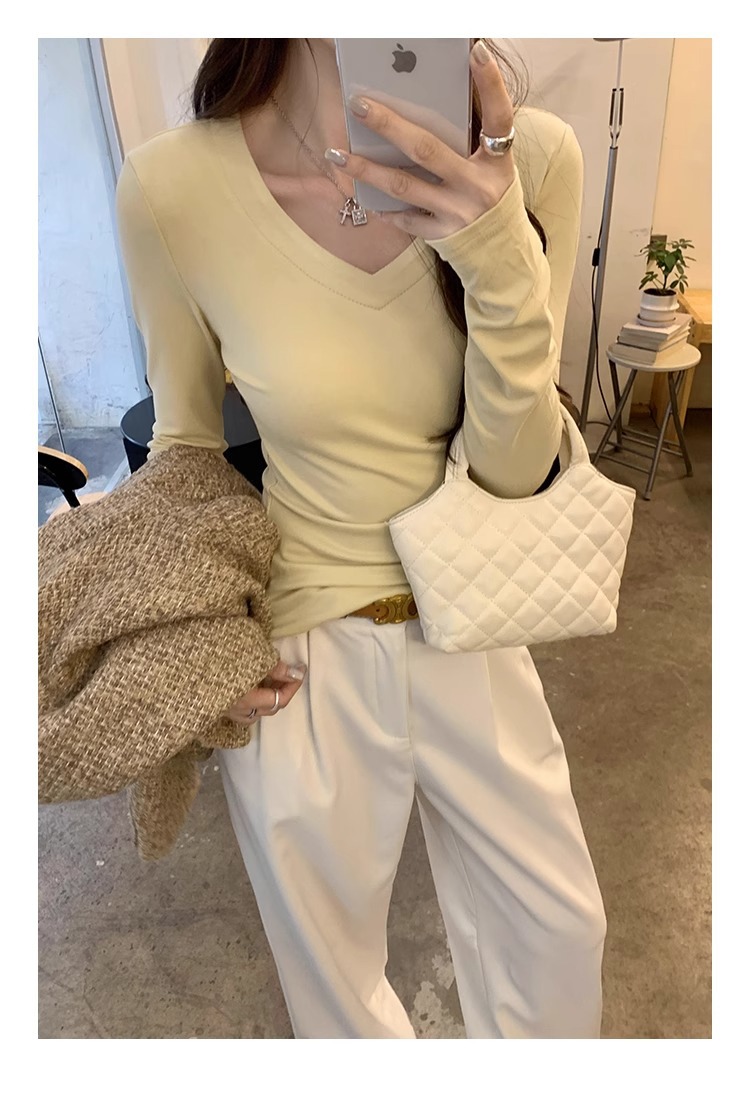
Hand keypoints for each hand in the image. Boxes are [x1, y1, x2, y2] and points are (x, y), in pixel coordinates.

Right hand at [226, 658, 306, 725]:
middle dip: (283, 691)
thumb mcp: (252, 658)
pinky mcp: (220, 705)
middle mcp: (238, 711)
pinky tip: (255, 684)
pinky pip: (245, 709)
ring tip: (274, 677)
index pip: (279, 699)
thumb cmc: (222, 658)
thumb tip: (296, 674)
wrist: (184, 657)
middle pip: (270, 707)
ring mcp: (228, 711)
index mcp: (246, 700)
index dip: (293, 685)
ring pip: (258, 710)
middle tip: (289, 672)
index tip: (301, 669)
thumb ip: (276, 669)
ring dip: (269, 696)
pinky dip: (256, 699)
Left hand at [325, 39, 515, 240]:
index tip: (476, 52)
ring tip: (338, 154)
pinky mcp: (443, 235)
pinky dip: (383, 207)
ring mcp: (458, 213)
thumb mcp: (492, 168)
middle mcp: (478, 186)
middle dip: (388, 125)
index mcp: (497, 162)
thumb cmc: (491, 198)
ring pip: (402, 186)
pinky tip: (363, 194)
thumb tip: (422, 110)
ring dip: (366, 169)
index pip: (499, 118)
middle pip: (427, 149)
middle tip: (359, 105)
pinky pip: (405, 218)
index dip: (491, 85)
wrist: (501, 253)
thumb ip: (467, 143)